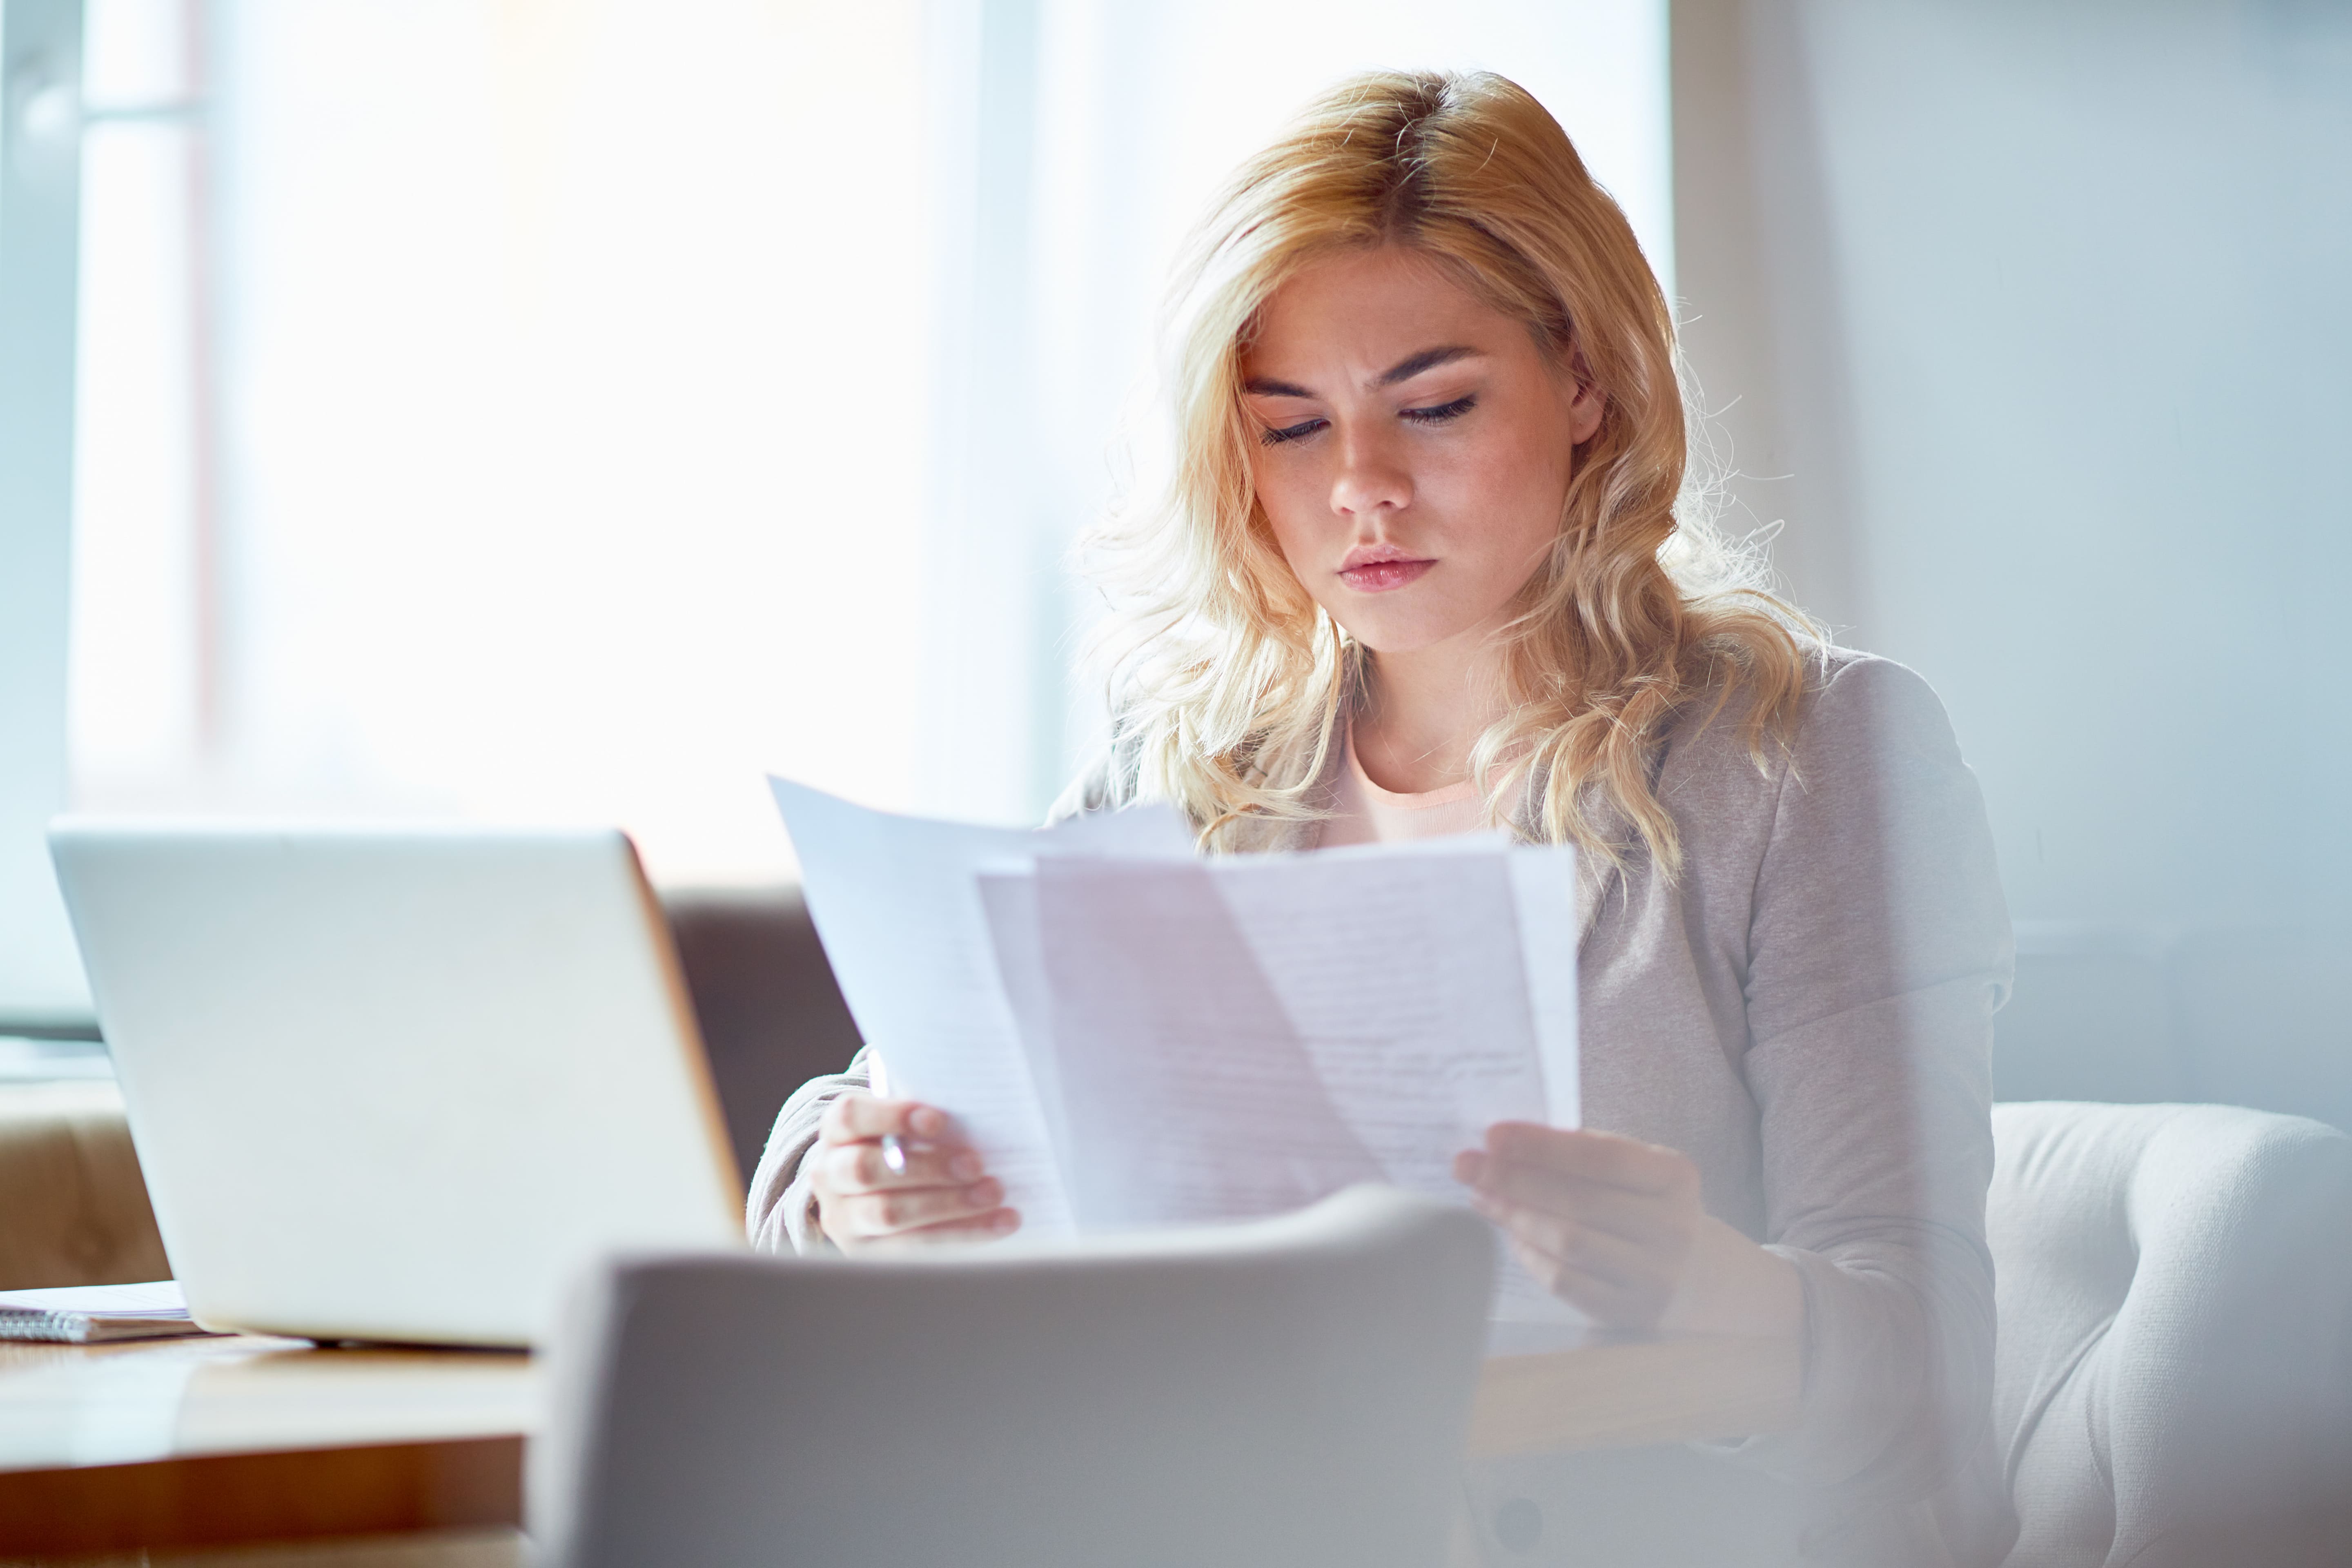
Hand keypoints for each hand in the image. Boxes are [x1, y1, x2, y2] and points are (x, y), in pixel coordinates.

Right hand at [811, 1095, 1020, 1249]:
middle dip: (927, 1167)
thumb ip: (921, 1119)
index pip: (849, 1117)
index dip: (892, 1116)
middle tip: (976, 1164)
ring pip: (888, 1214)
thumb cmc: (900, 1147)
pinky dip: (963, 1233)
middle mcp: (829, 1176)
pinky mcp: (868, 1254)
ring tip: (994, 1193)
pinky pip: (913, 1248)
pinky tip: (1000, 1221)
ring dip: (948, 1204)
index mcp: (836, 1133)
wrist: (867, 1198)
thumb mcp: (900, 1127)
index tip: (940, 1119)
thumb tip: (976, 1111)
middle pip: (866, 1170)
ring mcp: (844, 1219)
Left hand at [1456, 1123, 1703, 1329]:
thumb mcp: (1636, 1173)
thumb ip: (1583, 1156)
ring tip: (1482, 1197)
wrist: (1699, 1276)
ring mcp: (1655, 1276)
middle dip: (1513, 1179)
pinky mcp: (1632, 1313)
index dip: (1543, 1145)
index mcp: (1675, 1177)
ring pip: (1569, 1242)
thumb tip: (1504, 1145)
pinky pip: (1567, 1283)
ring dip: (1516, 1216)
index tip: (1493, 1135)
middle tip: (1467, 1165)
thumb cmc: (1647, 1209)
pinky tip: (1511, 1236)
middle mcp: (1674, 1227)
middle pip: (1578, 1200)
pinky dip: (1532, 1257)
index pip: (1602, 1156)